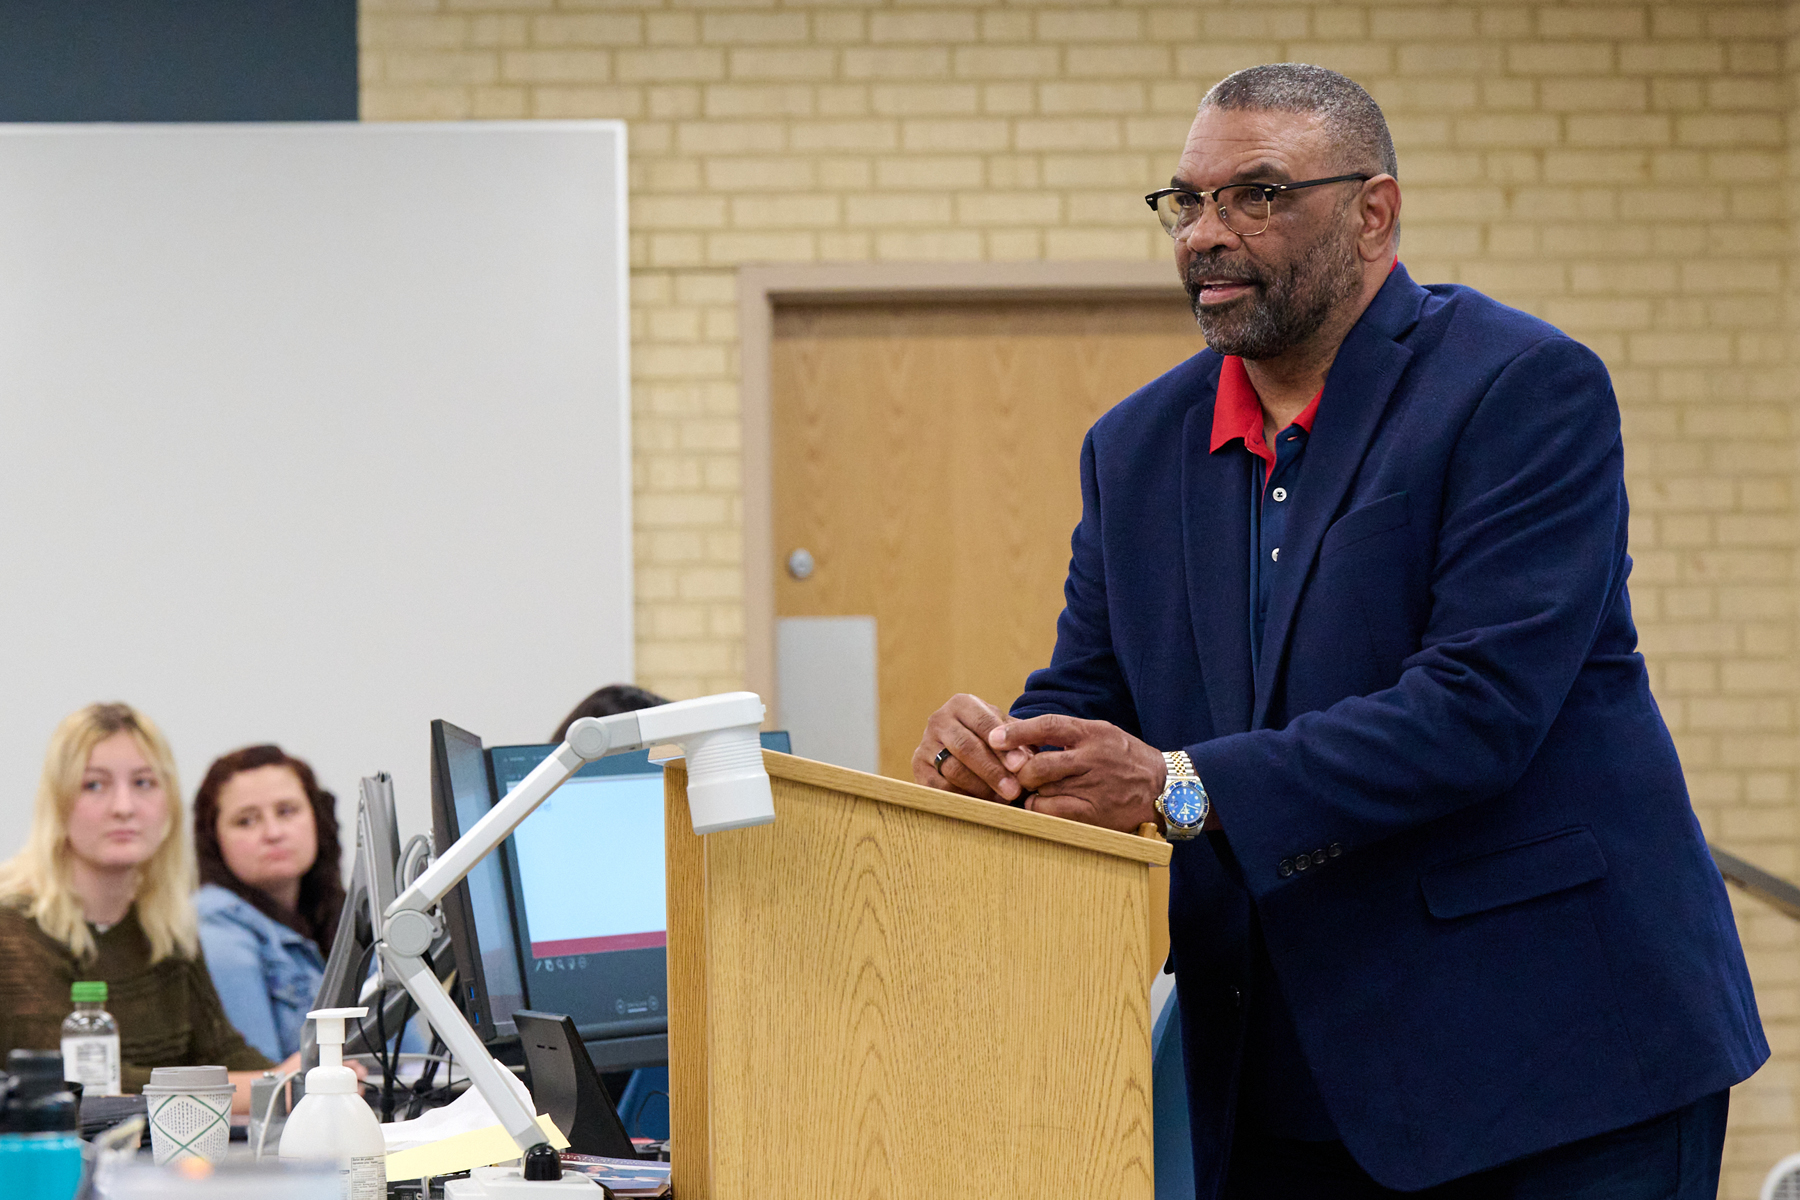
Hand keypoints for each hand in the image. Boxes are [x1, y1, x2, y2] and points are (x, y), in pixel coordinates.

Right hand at [914, 694, 1034, 801]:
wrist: (960, 744)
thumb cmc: (991, 737)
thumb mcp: (1005, 729)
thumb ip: (1019, 740)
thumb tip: (1028, 761)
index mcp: (962, 704)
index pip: (983, 723)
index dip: (1003, 746)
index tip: (1020, 766)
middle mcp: (939, 720)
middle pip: (965, 747)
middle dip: (992, 771)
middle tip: (1013, 790)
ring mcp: (925, 744)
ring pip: (952, 769)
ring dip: (980, 788)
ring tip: (1002, 800)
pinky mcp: (918, 767)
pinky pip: (939, 787)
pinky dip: (962, 797)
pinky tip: (982, 804)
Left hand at [987, 713, 1164, 833]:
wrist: (1165, 788)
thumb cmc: (1126, 759)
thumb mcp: (1103, 734)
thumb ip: (1068, 734)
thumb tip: (1023, 736)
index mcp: (1093, 733)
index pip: (1048, 726)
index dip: (1018, 732)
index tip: (994, 737)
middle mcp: (1093, 759)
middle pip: (1039, 765)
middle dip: (1021, 772)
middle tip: (1017, 774)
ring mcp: (1094, 787)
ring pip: (1043, 791)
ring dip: (1031, 793)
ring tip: (1035, 791)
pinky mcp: (1095, 813)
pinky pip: (1052, 813)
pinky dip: (1041, 810)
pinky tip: (1046, 806)